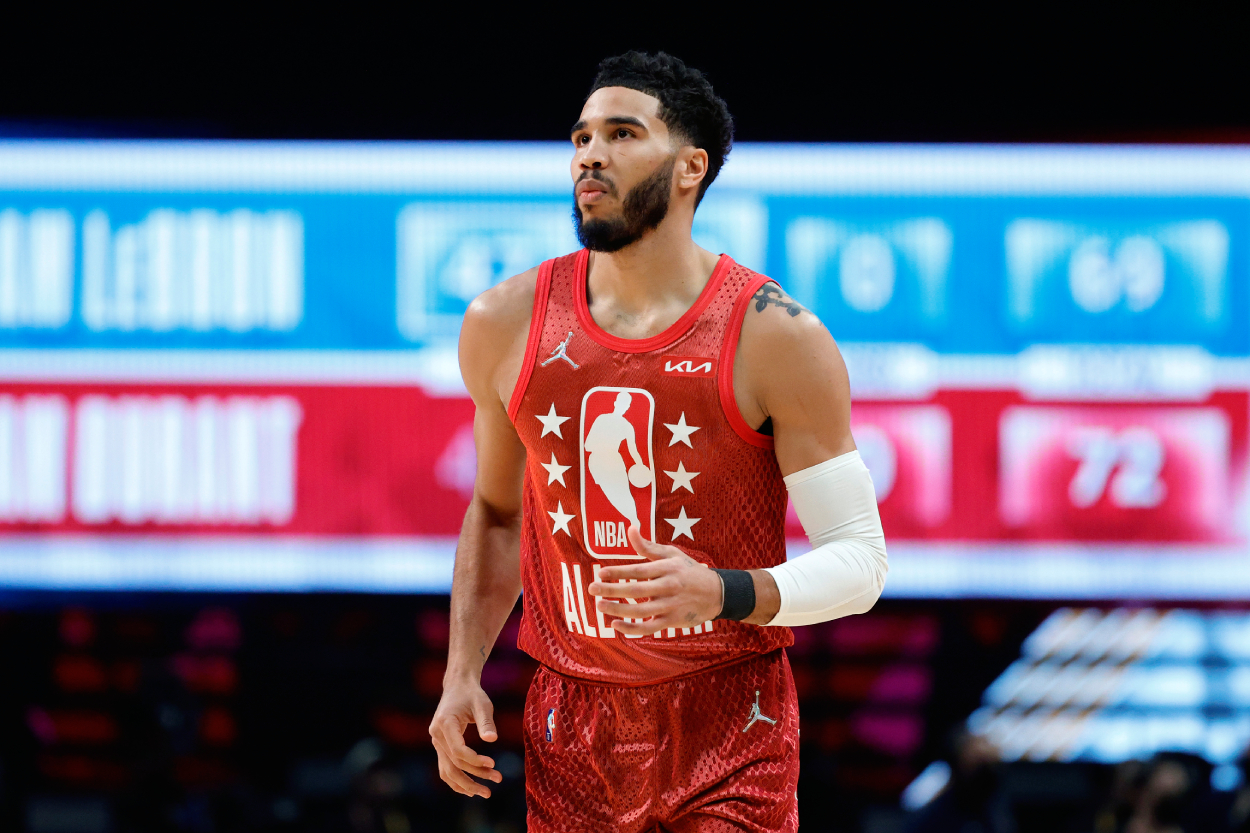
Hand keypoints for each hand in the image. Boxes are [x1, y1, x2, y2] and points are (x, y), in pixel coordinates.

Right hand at [428, 679, 501, 797]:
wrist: (458, 686)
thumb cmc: (472, 694)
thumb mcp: (482, 704)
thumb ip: (486, 722)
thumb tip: (492, 739)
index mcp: (445, 723)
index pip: (457, 750)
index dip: (475, 760)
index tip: (493, 763)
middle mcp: (436, 735)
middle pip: (452, 765)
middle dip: (474, 777)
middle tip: (497, 781)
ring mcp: (436, 742)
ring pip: (447, 771)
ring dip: (466, 784)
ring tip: (486, 792)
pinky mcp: (440, 746)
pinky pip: (446, 768)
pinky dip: (457, 780)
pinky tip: (471, 789)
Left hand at [587, 525, 722, 635]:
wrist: (717, 593)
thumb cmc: (689, 570)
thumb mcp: (672, 554)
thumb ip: (648, 546)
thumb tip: (630, 528)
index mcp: (667, 568)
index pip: (639, 571)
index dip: (619, 572)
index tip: (600, 572)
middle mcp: (668, 587)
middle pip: (637, 591)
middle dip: (612, 590)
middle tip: (592, 588)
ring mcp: (670, 606)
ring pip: (640, 611)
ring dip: (618, 610)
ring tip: (600, 606)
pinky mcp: (671, 622)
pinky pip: (648, 628)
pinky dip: (632, 629)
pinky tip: (616, 625)